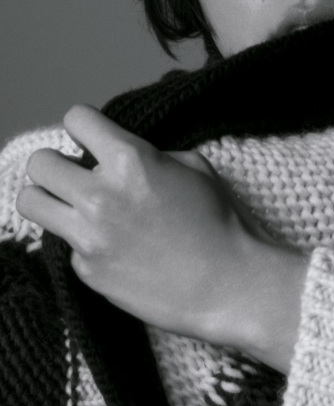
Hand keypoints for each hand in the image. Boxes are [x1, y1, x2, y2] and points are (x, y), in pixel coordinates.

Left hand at [16, 104, 306, 371]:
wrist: (231, 286)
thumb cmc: (222, 223)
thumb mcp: (195, 167)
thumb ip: (150, 156)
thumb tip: (121, 158)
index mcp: (131, 161)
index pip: (76, 120)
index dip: (84, 127)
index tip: (92, 141)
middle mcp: (100, 195)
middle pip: (39, 164)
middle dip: (57, 166)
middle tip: (77, 177)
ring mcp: (89, 237)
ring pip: (31, 203)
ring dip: (51, 200)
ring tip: (74, 208)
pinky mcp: (87, 271)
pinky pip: (66, 246)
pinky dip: (84, 244)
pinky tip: (116, 250)